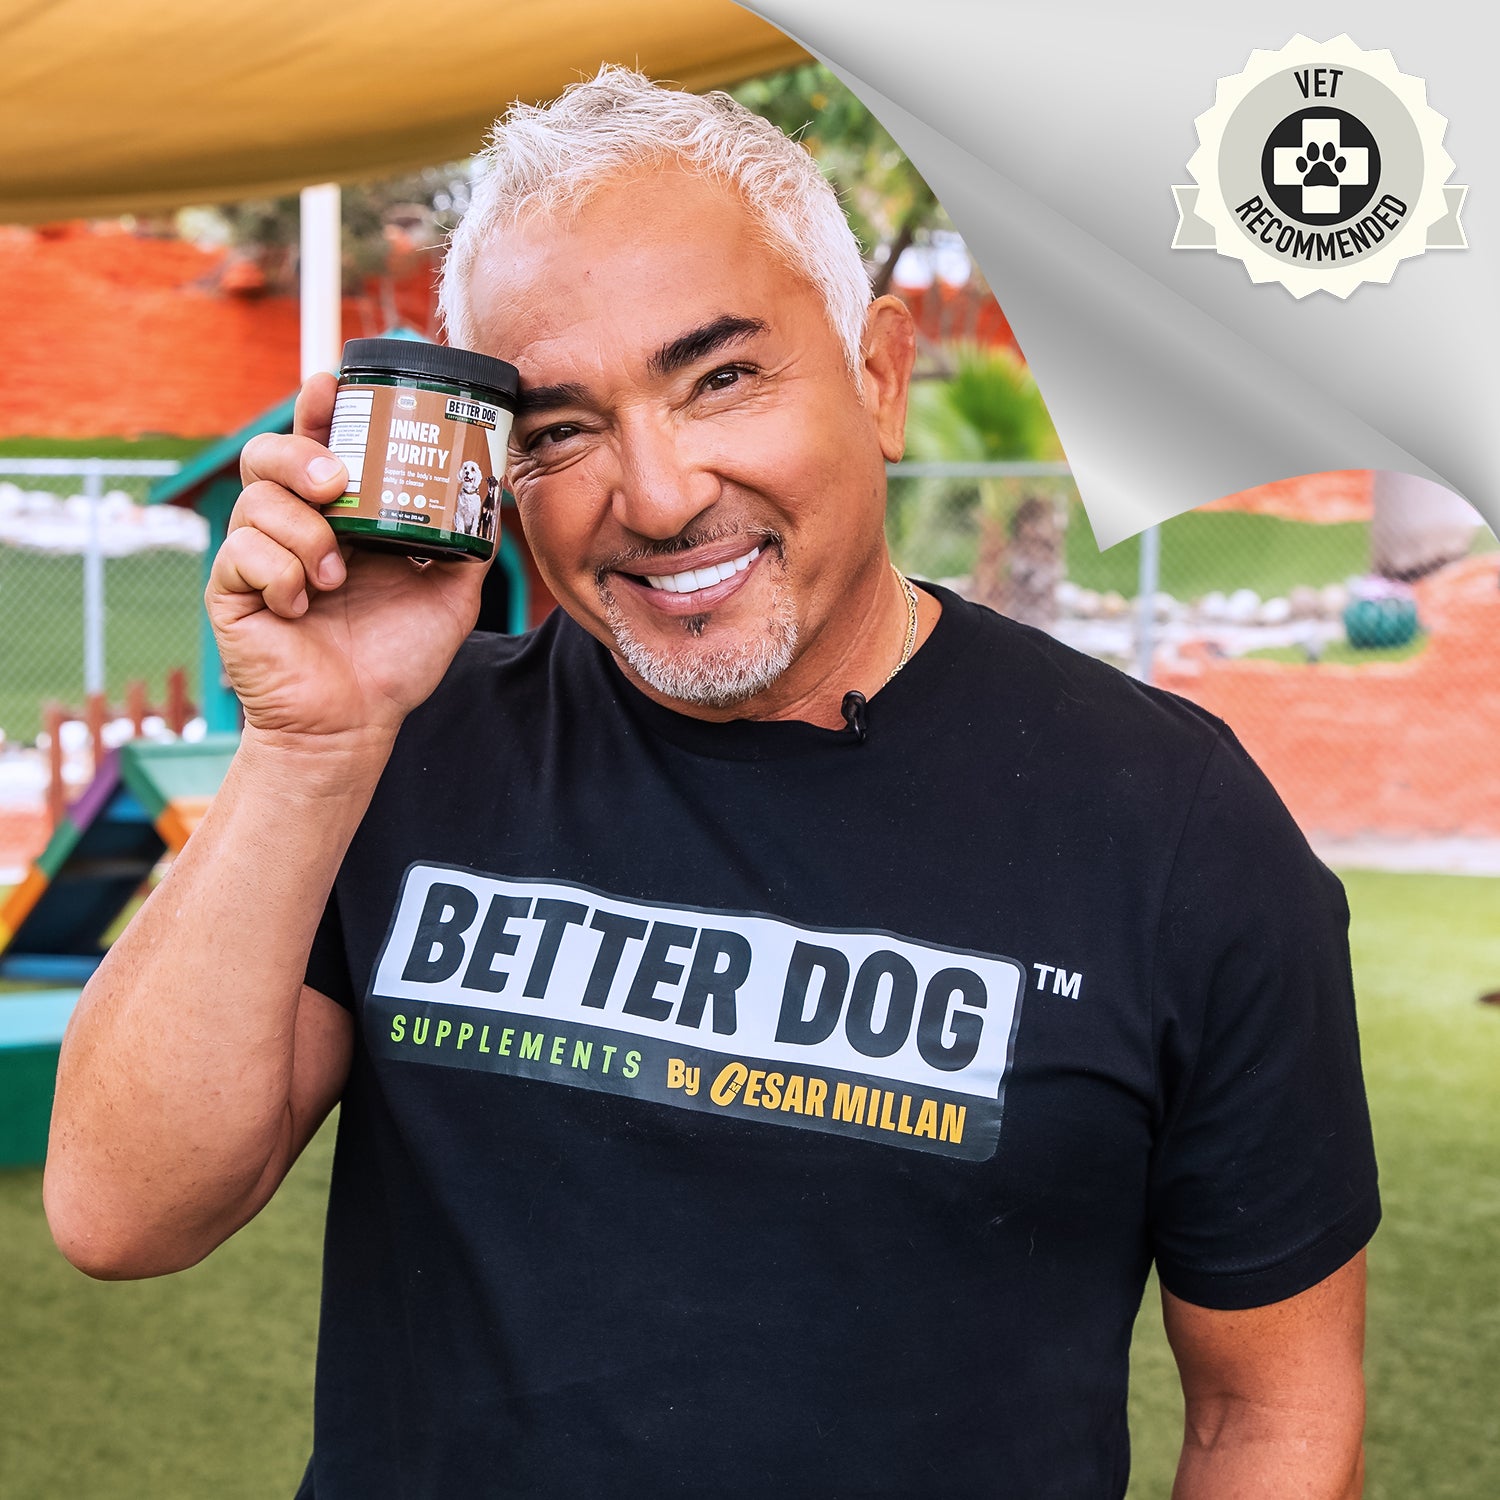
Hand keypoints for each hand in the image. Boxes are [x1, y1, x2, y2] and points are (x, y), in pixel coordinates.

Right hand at [207, 373, 489, 745]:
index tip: (332, 385)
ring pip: (256, 502)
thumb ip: (468, 542)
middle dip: (299, 456)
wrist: (359, 721)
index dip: (317, 408)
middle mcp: (294, 526)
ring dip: (303, 533)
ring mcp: (258, 557)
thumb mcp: (450, 593)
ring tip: (335, 576)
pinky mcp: (233, 592)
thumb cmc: (395, 657)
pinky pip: (241, 555)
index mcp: (340, 517)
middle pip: (267, 453)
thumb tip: (493, 492)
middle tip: (336, 484)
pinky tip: (301, 606)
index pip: (317, 444)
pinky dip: (279, 575)